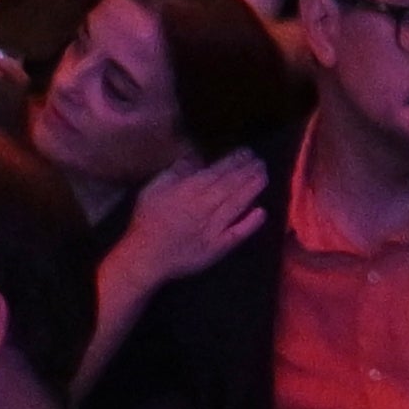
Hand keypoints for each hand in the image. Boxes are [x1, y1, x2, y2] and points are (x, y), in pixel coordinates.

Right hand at [110, 147, 271, 314]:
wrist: (144, 257)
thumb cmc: (147, 221)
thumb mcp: (154, 188)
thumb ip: (176, 171)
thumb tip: (197, 158)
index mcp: (190, 190)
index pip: (219, 171)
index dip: (236, 160)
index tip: (247, 152)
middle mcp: (205, 206)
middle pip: (232, 184)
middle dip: (249, 171)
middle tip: (261, 161)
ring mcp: (213, 228)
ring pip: (238, 204)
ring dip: (253, 189)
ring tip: (264, 176)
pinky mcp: (217, 247)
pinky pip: (237, 234)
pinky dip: (250, 223)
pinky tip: (262, 212)